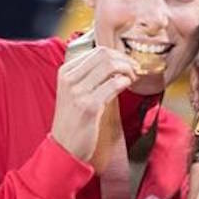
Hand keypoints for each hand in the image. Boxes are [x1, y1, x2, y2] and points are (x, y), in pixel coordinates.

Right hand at [51, 46, 137, 160]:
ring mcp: (78, 92)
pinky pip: (113, 84)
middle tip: (134, 70)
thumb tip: (116, 65)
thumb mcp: (74, 93)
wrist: (64, 147)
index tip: (128, 64)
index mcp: (65, 72)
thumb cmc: (73, 121)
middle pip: (104, 54)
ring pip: (110, 65)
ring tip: (132, 78)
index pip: (97, 51)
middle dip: (125, 60)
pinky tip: (127, 86)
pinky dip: (124, 82)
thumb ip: (89, 77)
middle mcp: (69, 78)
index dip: (118, 55)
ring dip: (127, 70)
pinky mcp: (89, 106)